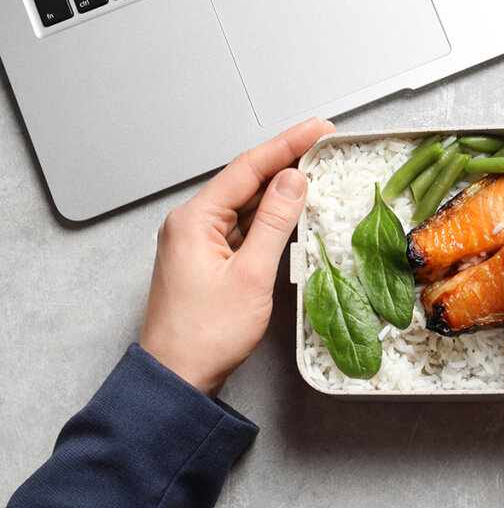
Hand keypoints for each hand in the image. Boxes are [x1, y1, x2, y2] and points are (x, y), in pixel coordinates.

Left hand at [139, 118, 335, 397]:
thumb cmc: (205, 336)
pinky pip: (239, 225)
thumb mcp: (251, 275)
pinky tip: (288, 213)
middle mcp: (189, 224)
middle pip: (244, 180)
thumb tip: (293, 181)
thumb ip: (274, 223)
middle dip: (285, 161)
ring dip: (278, 189)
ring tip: (313, 172)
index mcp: (193, 220)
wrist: (178, 377)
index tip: (317, 130)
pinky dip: (266, 217)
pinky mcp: (205, 259)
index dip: (287, 145)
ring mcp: (196, 242)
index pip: (248, 168)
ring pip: (243, 203)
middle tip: (322, 145)